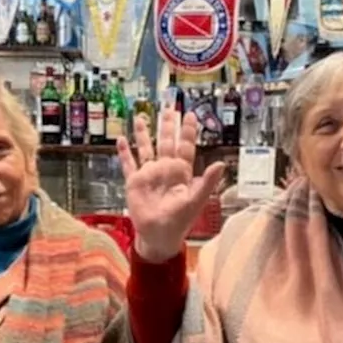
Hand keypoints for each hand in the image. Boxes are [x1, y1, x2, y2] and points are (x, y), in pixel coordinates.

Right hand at [117, 107, 226, 262]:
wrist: (159, 235)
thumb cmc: (180, 221)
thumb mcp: (196, 200)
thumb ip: (208, 182)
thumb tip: (222, 164)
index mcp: (181, 172)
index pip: (185, 146)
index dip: (187, 131)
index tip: (190, 115)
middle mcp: (165, 169)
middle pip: (166, 141)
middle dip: (167, 125)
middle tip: (168, 108)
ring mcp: (149, 174)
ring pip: (146, 148)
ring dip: (144, 134)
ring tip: (142, 117)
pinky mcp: (135, 182)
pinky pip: (129, 163)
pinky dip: (125, 152)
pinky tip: (121, 139)